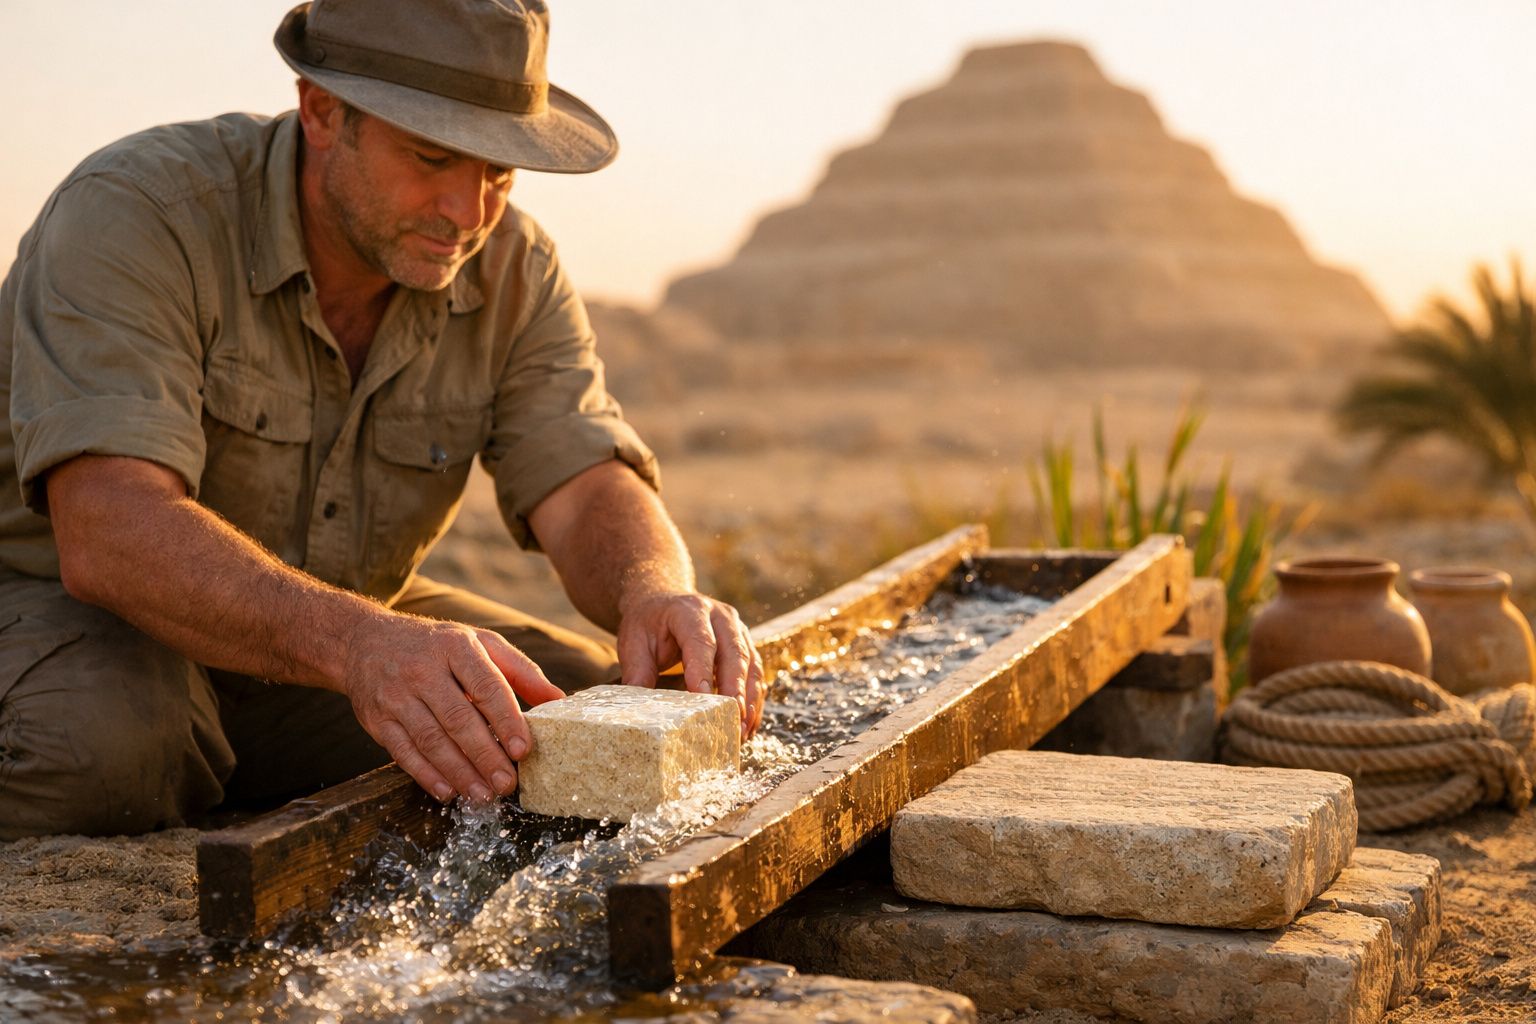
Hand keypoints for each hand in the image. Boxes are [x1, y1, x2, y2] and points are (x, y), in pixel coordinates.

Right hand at [339, 611, 564, 802]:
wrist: (365, 641)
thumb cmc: (436, 645)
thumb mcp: (479, 643)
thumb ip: (520, 671)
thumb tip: (559, 701)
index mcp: (455, 647)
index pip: (485, 686)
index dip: (505, 719)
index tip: (523, 749)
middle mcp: (423, 670)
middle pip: (458, 718)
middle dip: (485, 755)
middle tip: (507, 783)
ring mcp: (396, 695)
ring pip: (431, 740)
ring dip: (459, 772)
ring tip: (484, 794)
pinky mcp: (377, 719)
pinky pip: (403, 752)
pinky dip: (427, 775)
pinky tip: (449, 791)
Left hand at [616, 591, 764, 737]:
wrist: (663, 604)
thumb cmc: (649, 624)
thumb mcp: (634, 641)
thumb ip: (638, 671)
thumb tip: (640, 709)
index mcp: (690, 611)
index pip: (700, 641)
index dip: (703, 670)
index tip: (701, 698)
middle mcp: (721, 616)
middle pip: (734, 654)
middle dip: (735, 690)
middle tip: (732, 721)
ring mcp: (737, 629)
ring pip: (751, 665)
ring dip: (749, 700)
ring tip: (742, 730)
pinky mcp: (746, 645)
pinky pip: (755, 673)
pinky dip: (754, 700)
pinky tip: (748, 723)